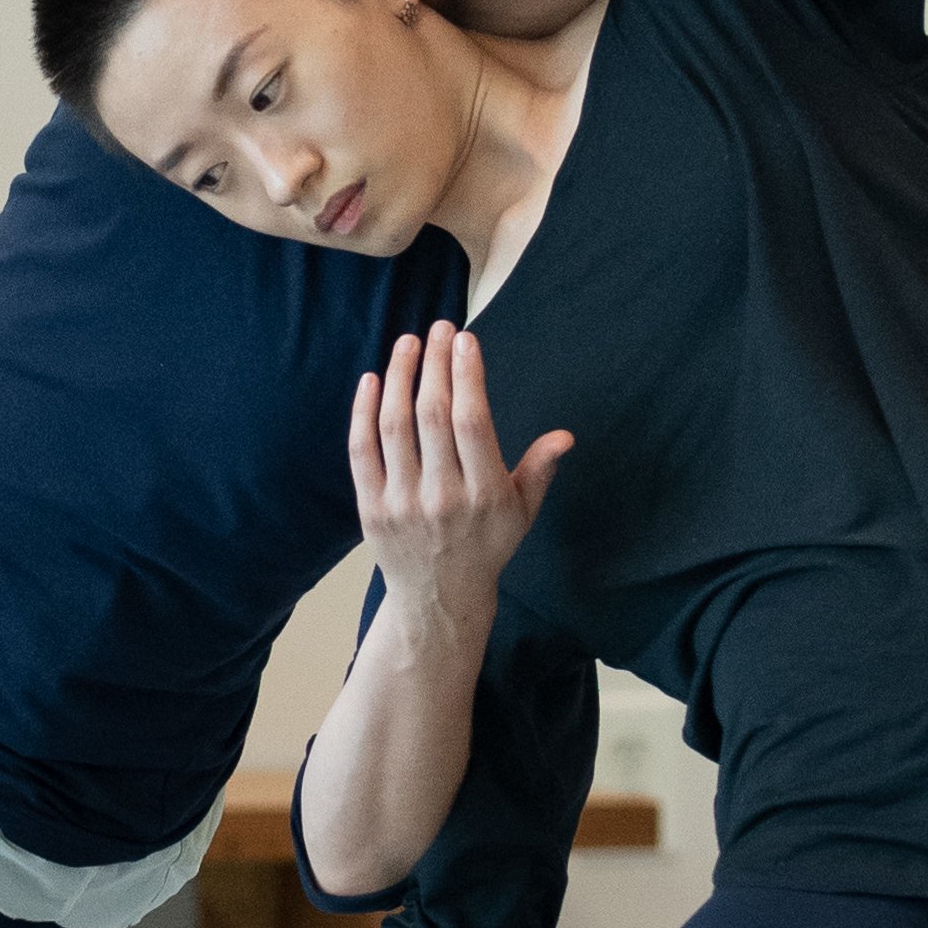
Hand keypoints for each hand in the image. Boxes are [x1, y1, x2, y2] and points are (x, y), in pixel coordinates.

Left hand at [352, 322, 569, 631]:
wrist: (438, 599)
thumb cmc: (486, 546)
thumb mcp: (522, 513)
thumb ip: (540, 470)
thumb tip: (565, 436)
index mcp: (485, 495)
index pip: (473, 423)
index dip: (467, 376)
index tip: (465, 340)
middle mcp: (442, 498)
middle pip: (433, 416)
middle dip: (435, 364)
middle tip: (439, 329)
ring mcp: (402, 503)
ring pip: (395, 426)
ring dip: (400, 377)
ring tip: (408, 343)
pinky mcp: (371, 508)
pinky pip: (362, 451)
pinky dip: (363, 412)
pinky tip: (374, 379)